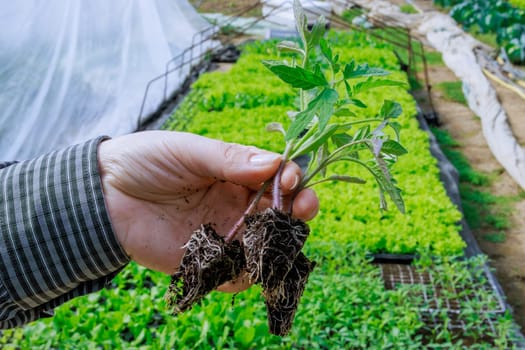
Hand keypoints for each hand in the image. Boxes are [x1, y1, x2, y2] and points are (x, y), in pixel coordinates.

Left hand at [98, 131, 318, 277]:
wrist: (101, 195)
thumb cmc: (145, 162)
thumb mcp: (188, 151)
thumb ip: (229, 159)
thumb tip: (274, 164)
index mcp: (235, 174)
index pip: (277, 177)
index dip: (291, 178)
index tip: (290, 180)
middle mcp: (236, 205)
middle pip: (281, 213)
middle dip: (298, 211)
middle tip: (302, 209)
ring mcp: (224, 235)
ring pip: (266, 246)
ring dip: (278, 244)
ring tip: (274, 238)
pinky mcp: (206, 262)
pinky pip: (236, 275)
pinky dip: (247, 274)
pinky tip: (247, 265)